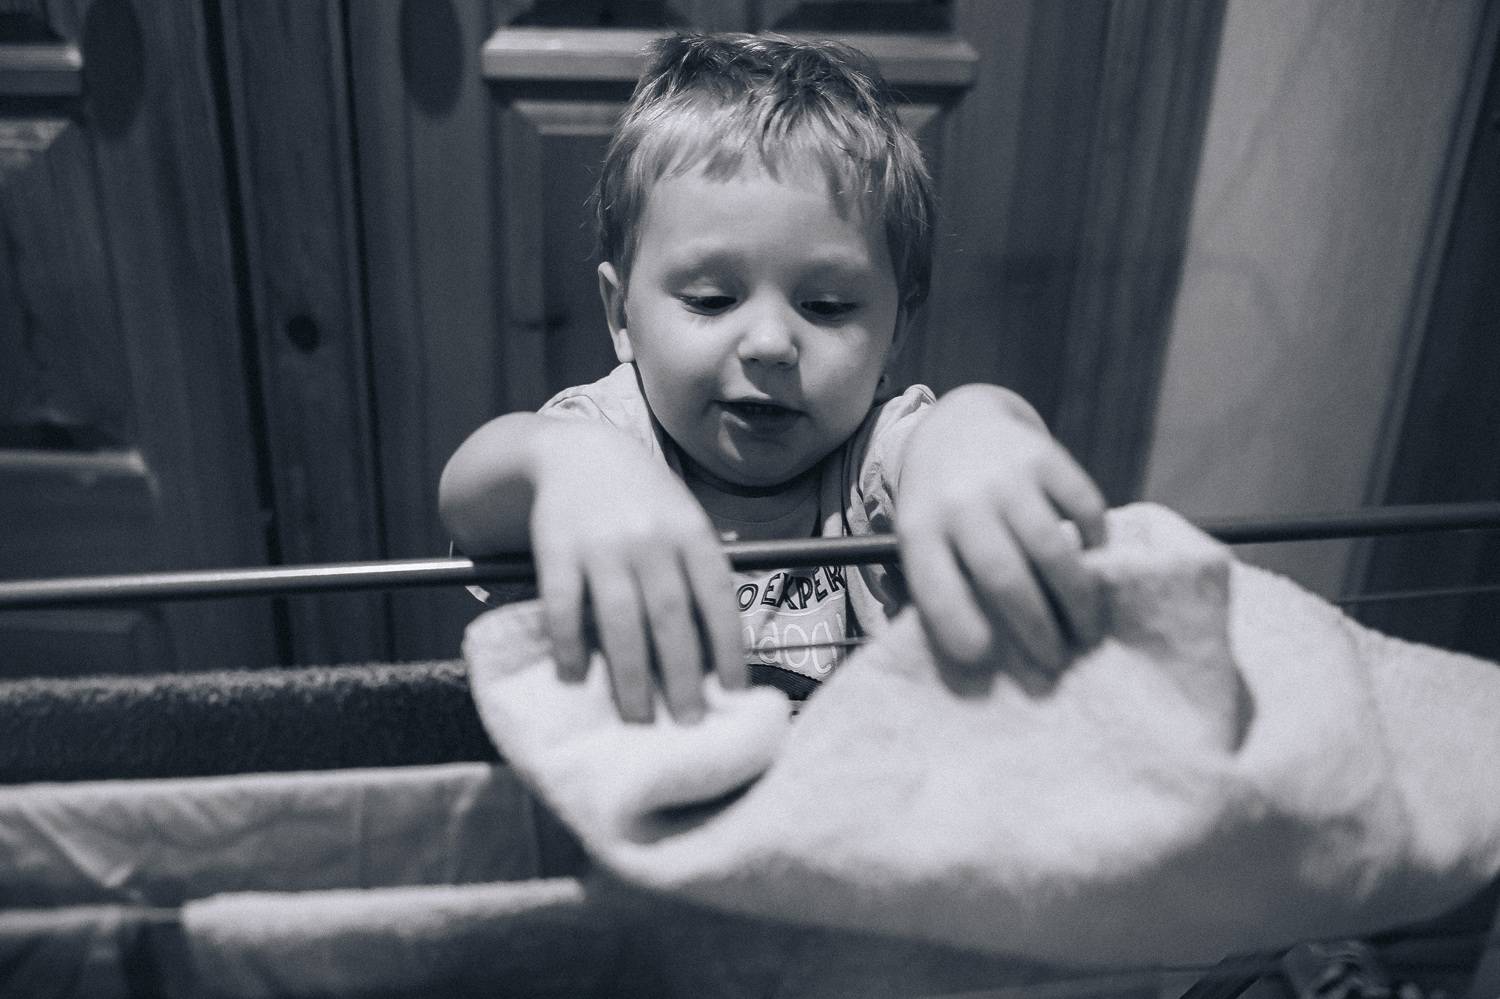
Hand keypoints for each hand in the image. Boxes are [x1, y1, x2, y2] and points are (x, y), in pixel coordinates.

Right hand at [529, 426, 743, 723]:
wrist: (577, 451)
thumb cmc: (642, 501)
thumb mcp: (681, 520)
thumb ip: (697, 573)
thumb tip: (717, 654)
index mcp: (689, 531)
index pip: (716, 595)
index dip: (728, 645)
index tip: (735, 692)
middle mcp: (650, 537)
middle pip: (671, 615)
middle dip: (682, 675)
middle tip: (689, 722)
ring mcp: (601, 543)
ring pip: (620, 618)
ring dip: (630, 674)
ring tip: (638, 718)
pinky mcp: (555, 547)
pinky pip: (562, 603)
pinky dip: (568, 644)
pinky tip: (576, 676)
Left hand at [896, 385, 1106, 675]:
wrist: (959, 425)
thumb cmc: (942, 506)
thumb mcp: (922, 539)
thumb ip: (940, 587)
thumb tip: (976, 662)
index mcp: (919, 529)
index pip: (935, 587)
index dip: (958, 627)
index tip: (984, 659)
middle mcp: (959, 501)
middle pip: (1002, 576)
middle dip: (1034, 629)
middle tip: (1055, 663)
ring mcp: (1004, 476)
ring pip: (1050, 548)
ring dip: (1076, 600)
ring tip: (1087, 631)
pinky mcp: (1045, 456)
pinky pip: (1083, 509)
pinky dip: (1094, 544)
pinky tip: (1093, 565)